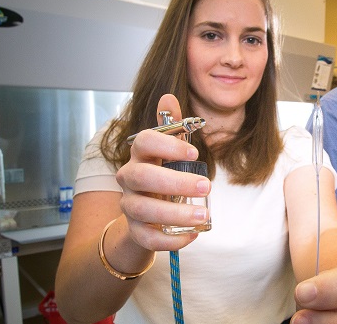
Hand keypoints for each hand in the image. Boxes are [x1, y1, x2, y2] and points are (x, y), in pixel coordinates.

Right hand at [115, 94, 210, 251]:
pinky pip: (148, 239)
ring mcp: (130, 206)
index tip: (195, 153)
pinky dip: (171, 240)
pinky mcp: (136, 232)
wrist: (143, 217)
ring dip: (175, 214)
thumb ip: (171, 127)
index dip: (167, 146)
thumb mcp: (168, 153)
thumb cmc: (161, 178)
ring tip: (203, 216)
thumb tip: (169, 96)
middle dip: (175, 182)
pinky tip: (193, 235)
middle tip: (207, 186)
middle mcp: (130, 180)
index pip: (143, 143)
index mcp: (141, 156)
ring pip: (143, 210)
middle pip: (141, 178)